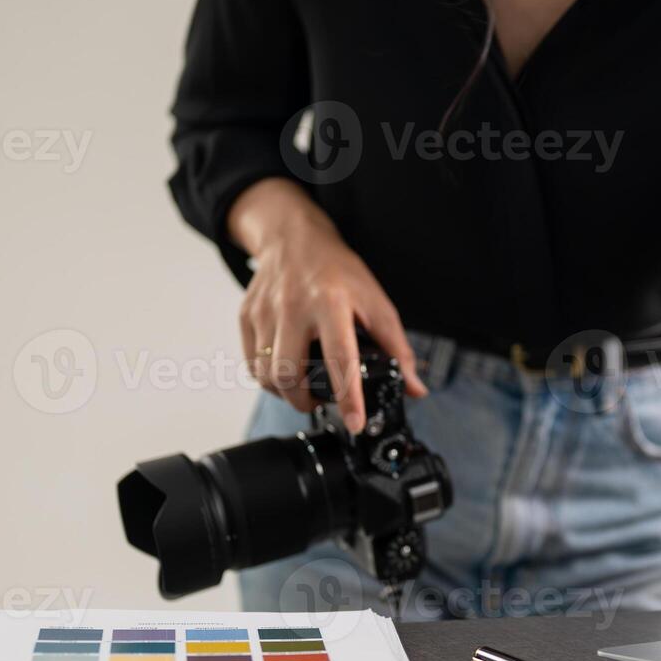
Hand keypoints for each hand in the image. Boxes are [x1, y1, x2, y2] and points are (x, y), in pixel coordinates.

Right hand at [229, 178, 427, 430]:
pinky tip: (285, 374)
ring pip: (266, 375)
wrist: (293, 237)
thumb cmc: (337, 271)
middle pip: (289, 374)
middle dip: (305, 402)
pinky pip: (252, 363)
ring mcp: (264, 312)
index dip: (348, 397)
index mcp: (331, 302)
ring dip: (285, 394)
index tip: (355, 423)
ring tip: (303, 391)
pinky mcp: (246, 316)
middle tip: (321, 403)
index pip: (340, 359)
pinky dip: (268, 379)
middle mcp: (293, 307)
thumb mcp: (375, 302)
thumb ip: (397, 348)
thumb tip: (415, 389)